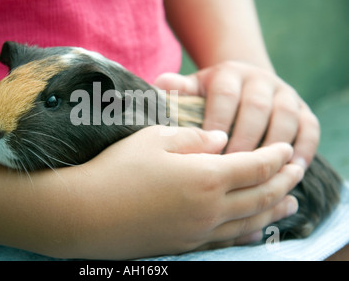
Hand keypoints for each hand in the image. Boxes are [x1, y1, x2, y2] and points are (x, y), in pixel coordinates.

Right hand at [74, 125, 301, 258]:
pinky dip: (250, 233)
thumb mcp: (155, 139)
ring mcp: (199, 231)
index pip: (254, 166)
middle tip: (298, 171)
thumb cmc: (118, 169)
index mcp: (206, 176)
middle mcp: (210, 208)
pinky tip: (257, 230)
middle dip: (283, 182)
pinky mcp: (185, 245)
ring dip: (274, 210)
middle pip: (259, 195)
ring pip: (250, 220)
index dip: (273, 157)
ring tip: (291, 203)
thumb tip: (222, 140)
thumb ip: (194, 138)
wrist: (86, 213)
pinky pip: (229, 240)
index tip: (286, 149)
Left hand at [153, 61, 319, 167]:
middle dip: (246, 140)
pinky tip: (294, 170)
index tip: (209, 152)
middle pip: (256, 108)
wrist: (244, 83)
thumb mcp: (194, 89)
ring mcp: (284, 93)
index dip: (217, 122)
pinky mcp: (303, 109)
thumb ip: (179, 89)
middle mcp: (259, 80)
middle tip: (234, 171)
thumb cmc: (211, 96)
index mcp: (228, 74)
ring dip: (276, 146)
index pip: (224, 96)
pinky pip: (309, 127)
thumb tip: (160, 84)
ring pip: (285, 117)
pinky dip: (305, 148)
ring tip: (265, 175)